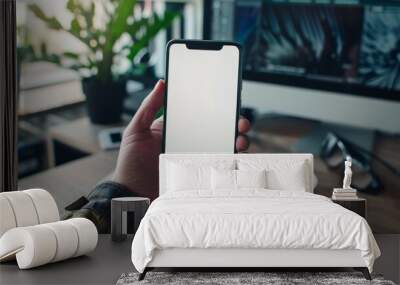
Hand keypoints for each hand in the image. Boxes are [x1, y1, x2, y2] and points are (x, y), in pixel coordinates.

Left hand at [113, 80, 250, 199]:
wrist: (131, 194)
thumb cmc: (130, 164)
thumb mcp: (136, 131)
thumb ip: (148, 107)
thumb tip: (161, 83)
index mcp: (176, 129)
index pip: (200, 115)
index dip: (216, 107)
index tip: (227, 100)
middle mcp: (189, 143)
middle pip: (217, 130)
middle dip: (234, 124)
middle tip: (240, 123)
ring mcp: (195, 160)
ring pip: (222, 148)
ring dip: (237, 142)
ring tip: (240, 140)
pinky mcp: (198, 177)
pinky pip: (218, 168)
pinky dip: (230, 163)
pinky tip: (235, 158)